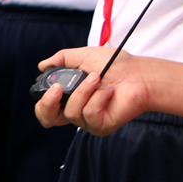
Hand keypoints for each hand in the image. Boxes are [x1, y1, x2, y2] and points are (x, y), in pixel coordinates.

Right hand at [34, 46, 151, 134]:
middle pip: (48, 119)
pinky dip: (98, 98)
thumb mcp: (84, 56)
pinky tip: (109, 91)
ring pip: (70, 112)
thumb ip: (62, 59)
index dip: (43, 101)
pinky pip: (88, 114)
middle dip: (47, 104)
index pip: (46, 108)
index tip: (52, 86)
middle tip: (58, 89)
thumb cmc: (116, 65)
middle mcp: (77, 111)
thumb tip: (43, 65)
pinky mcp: (100, 126)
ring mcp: (88, 121)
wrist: (139, 74)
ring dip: (84, 91)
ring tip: (97, 78)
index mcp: (70, 97)